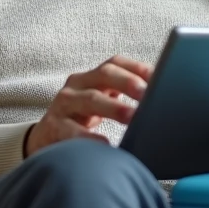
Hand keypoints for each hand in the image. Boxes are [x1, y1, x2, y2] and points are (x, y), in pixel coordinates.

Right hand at [25, 56, 151, 156]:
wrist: (44, 139)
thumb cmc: (81, 121)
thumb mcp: (101, 104)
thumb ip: (124, 98)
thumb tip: (164, 101)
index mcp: (91, 77)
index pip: (116, 63)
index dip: (137, 67)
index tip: (159, 76)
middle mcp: (77, 84)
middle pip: (104, 74)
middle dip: (128, 82)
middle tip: (148, 94)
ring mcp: (63, 104)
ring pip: (89, 99)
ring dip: (114, 107)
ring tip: (134, 117)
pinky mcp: (53, 126)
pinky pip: (71, 129)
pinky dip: (89, 137)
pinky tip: (106, 144)